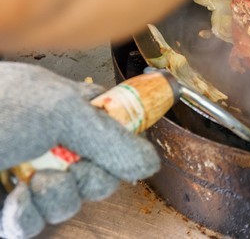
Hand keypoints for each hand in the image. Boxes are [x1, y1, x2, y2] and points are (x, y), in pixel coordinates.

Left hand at [0, 63, 158, 237]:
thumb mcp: (61, 112)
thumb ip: (111, 137)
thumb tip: (149, 161)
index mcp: (65, 110)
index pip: (113, 131)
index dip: (123, 148)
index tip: (122, 152)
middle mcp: (48, 143)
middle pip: (98, 174)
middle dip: (91, 179)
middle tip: (76, 169)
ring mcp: (24, 175)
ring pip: (67, 203)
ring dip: (59, 197)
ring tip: (37, 182)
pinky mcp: (3, 208)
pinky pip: (33, 225)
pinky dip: (29, 218)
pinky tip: (17, 201)